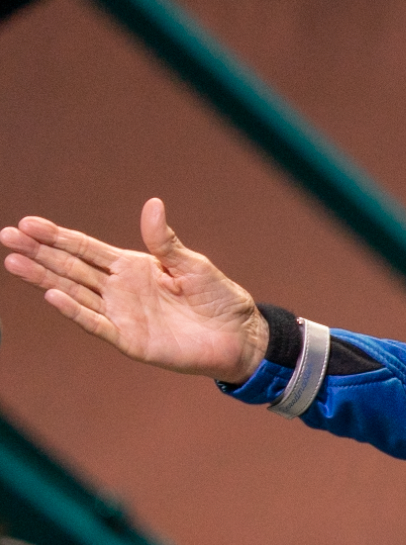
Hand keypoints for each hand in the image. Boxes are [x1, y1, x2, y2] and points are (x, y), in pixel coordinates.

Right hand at [2, 198, 267, 384]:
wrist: (241, 336)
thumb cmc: (219, 299)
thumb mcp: (192, 264)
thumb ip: (165, 241)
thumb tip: (152, 204)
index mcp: (133, 267)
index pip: (85, 248)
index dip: (57, 236)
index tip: (27, 223)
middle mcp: (120, 290)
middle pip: (71, 267)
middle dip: (39, 253)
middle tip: (6, 237)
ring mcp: (122, 315)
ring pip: (74, 293)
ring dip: (45, 279)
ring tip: (14, 262)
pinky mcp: (130, 340)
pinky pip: (97, 324)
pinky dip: (75, 311)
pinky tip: (52, 295)